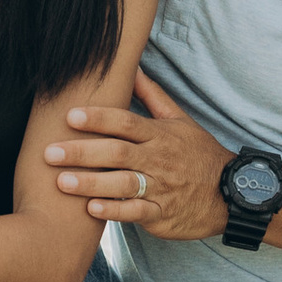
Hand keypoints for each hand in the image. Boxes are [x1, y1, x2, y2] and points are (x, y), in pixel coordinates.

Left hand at [43, 71, 227, 237]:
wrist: (231, 193)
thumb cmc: (198, 154)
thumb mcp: (180, 120)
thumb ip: (152, 96)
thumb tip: (131, 67)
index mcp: (159, 135)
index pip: (125, 122)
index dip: (98, 118)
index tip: (70, 115)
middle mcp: (157, 159)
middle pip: (117, 152)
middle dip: (82, 152)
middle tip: (50, 153)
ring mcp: (160, 188)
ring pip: (123, 183)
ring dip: (91, 183)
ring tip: (62, 182)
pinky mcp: (161, 214)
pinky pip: (135, 212)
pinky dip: (114, 211)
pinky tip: (91, 209)